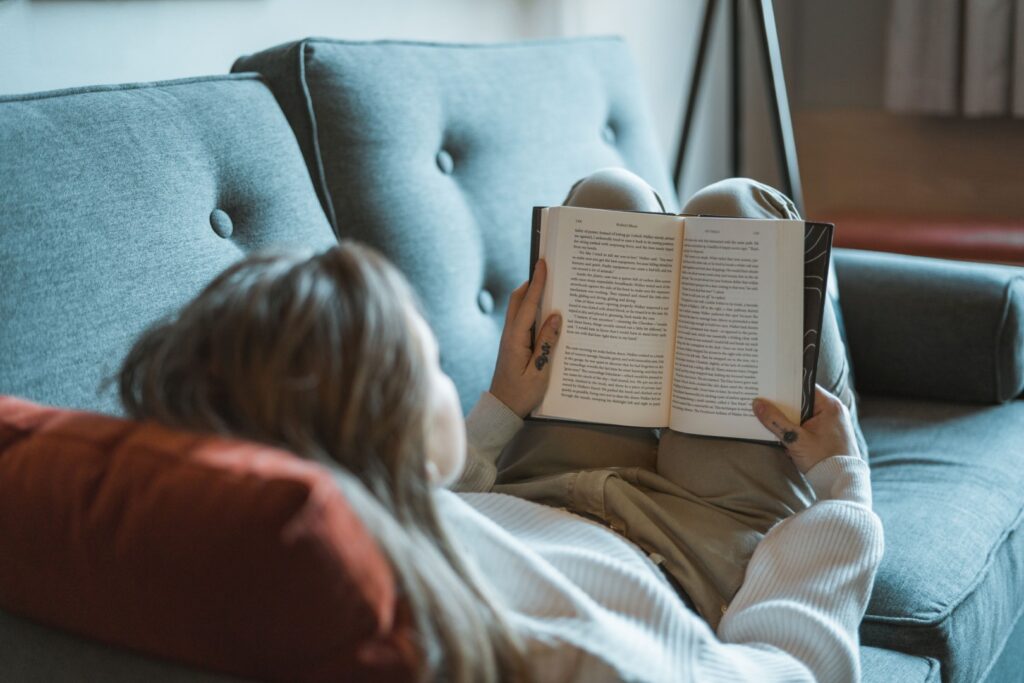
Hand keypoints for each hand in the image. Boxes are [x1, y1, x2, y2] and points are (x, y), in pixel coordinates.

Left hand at [489, 260, 561, 417]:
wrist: (502, 409)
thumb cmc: (521, 394)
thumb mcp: (539, 371)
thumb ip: (547, 343)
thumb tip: (554, 316)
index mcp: (515, 339)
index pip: (527, 304)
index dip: (536, 283)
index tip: (543, 264)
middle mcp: (509, 335)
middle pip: (518, 300)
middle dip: (532, 282)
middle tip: (546, 268)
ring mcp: (509, 339)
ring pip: (519, 309)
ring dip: (531, 295)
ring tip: (549, 285)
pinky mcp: (512, 345)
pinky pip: (522, 320)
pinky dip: (531, 310)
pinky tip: (545, 312)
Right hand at [752, 384, 859, 473]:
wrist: (841, 484)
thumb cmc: (823, 460)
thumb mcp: (795, 440)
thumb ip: (775, 421)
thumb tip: (757, 404)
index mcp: (830, 406)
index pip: (803, 387)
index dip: (784, 387)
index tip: (767, 387)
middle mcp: (833, 411)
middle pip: (801, 401)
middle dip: (782, 405)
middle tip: (763, 402)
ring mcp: (830, 423)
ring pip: (802, 415)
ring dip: (788, 420)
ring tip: (769, 419)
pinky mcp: (827, 435)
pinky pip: (806, 426)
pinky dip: (795, 429)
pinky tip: (782, 435)